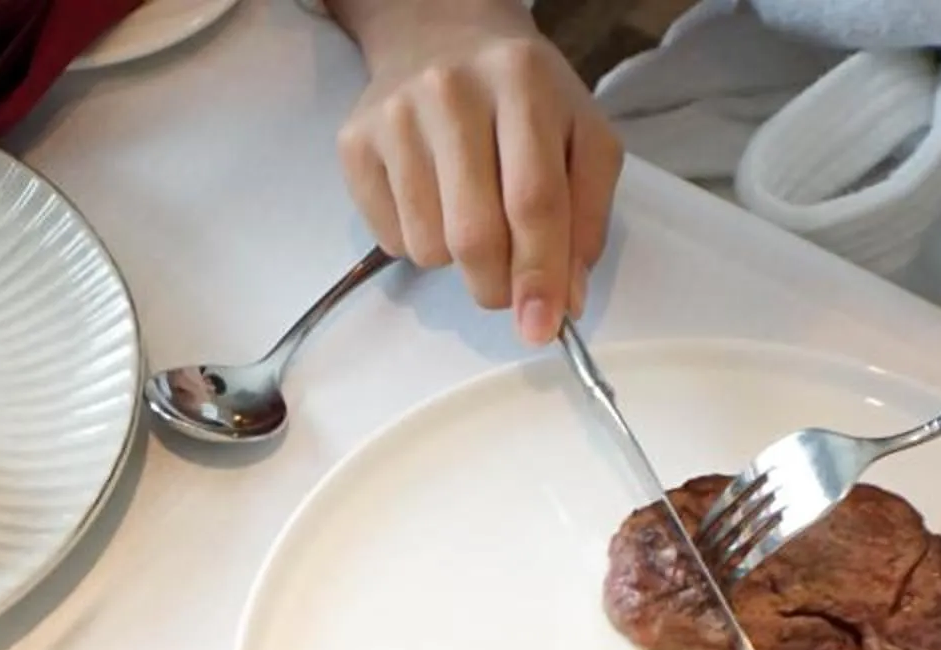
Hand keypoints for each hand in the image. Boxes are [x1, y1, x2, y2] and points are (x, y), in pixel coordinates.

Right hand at [336, 0, 621, 342]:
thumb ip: (586, 214)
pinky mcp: (354, 143)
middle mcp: (451, 91)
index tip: (544, 326)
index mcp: (522, 81)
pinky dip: (418, 241)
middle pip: (475, 234)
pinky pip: (390, 238)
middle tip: (505, 289)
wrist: (440, 33)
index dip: (540, 273)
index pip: (533, 199)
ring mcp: (394, 117)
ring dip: (456, 260)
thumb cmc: (523, 94)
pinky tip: (430, 198)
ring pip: (428, 246)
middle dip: (496, 285)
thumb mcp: (580, 133)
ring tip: (467, 212)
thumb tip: (564, 299)